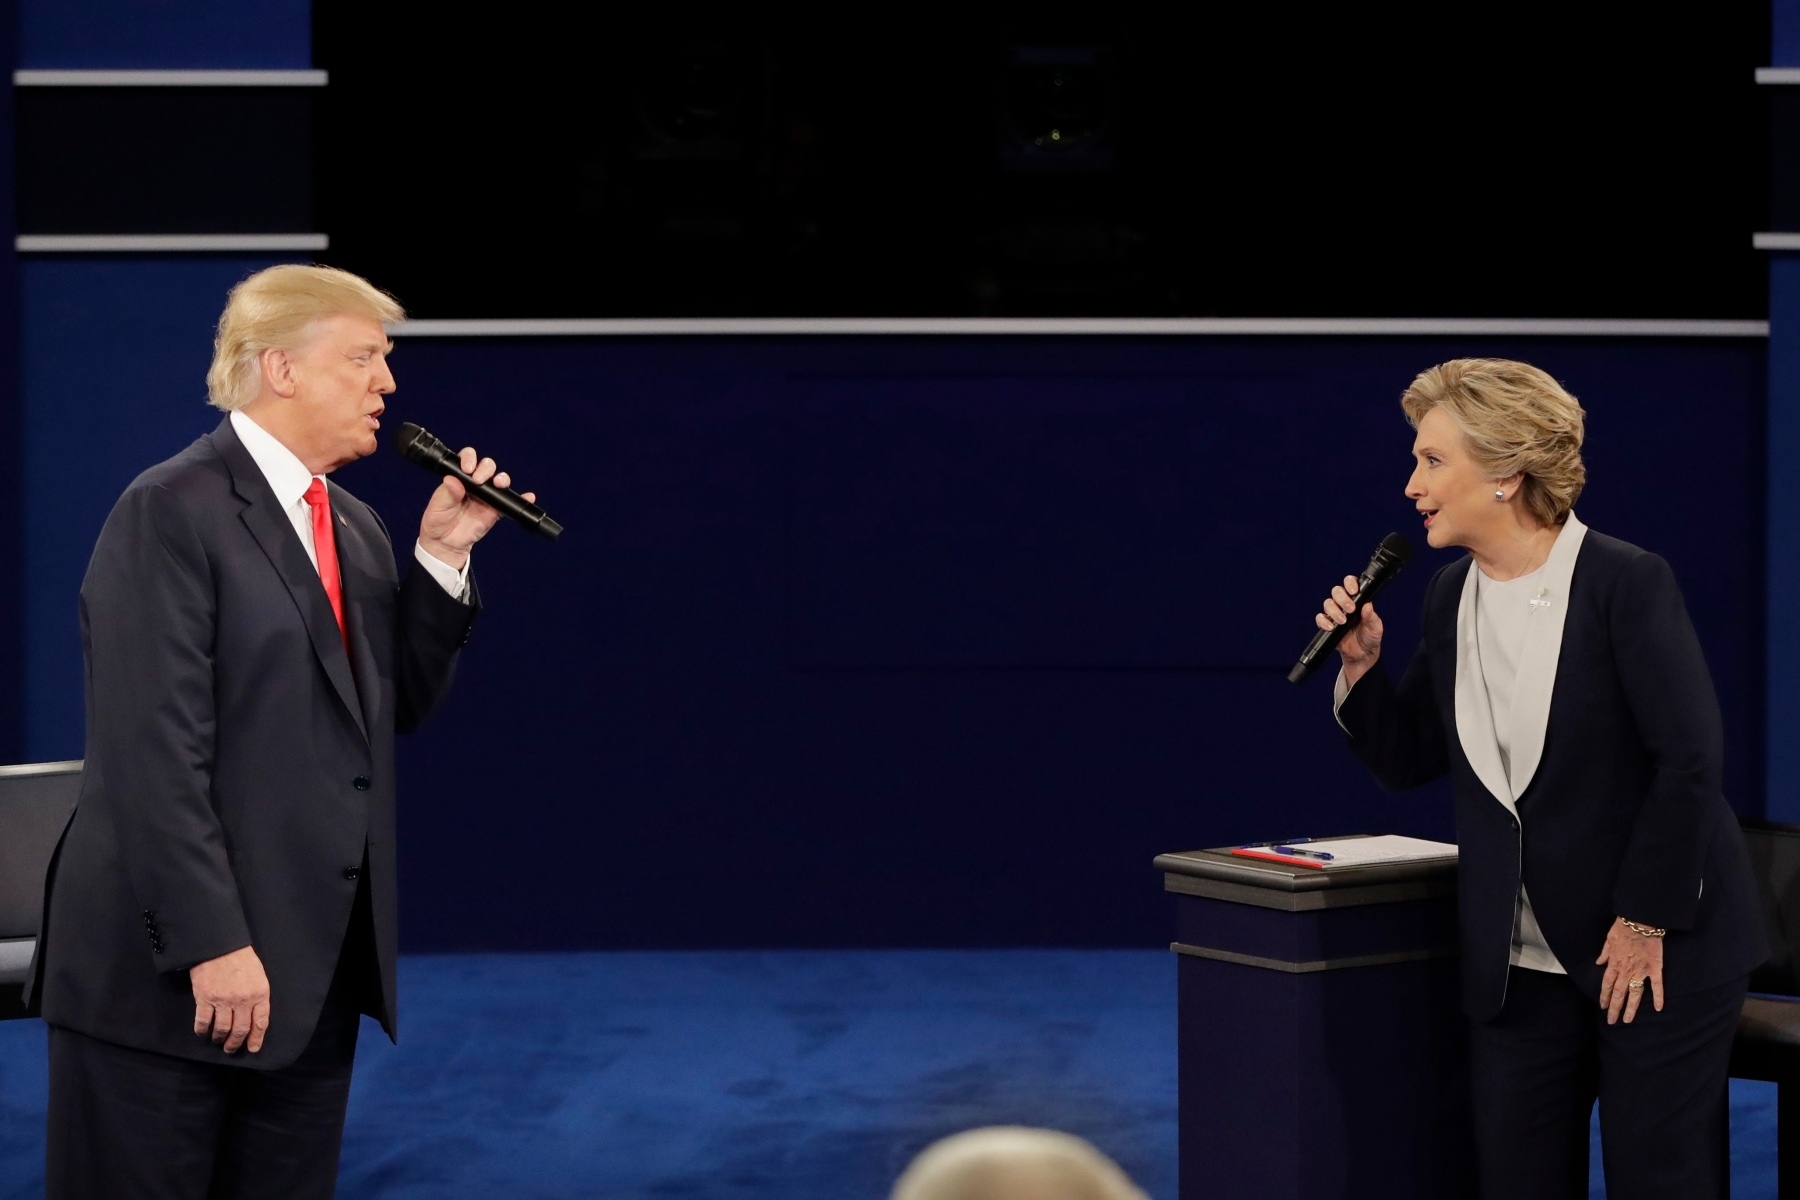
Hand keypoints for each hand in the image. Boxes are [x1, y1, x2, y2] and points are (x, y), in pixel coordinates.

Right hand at [190, 945, 270, 1053]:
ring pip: (222, 1029)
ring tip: (217, 1041)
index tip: (253, 1048)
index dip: (256, 1038)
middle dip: (235, 1044)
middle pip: (240, 1030)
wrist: (219, 945)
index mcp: (259, 993)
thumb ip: (257, 996)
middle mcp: (243, 1000)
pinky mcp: (205, 999)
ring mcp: (223, 1001)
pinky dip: (202, 1031)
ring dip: (219, 1039)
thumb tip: (254, 1016)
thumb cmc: (241, 958)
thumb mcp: (258, 976)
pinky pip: (203, 1022)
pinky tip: (203, 1033)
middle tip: (230, 1049)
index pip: (260, 1022)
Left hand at [418, 446, 536, 569]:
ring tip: (499, 483)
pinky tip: (528, 496)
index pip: (468, 459)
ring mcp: (487, 496)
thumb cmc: (438, 520)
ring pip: (499, 480)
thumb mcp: (438, 505)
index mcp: (459, 477)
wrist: (445, 543)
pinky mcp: (495, 510)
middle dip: (486, 468)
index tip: (467, 468)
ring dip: (502, 478)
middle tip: (478, 480)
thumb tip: (452, 480)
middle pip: (487, 466)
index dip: (469, 459)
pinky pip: (509, 502)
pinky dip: (521, 498)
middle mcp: (474, 483)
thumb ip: (447, 493)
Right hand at [1316, 575, 1383, 686]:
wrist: (1362, 655)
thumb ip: (1371, 616)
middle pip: (1337, 591)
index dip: (1350, 583)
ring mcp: (1335, 614)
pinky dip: (1323, 621)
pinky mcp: (1328, 625)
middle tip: (1350, 609)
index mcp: (1358, 600)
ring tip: (1342, 621)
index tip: (1354, 591)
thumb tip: (1367, 605)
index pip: (1351, 584)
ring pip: (1328, 603)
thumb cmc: (1371, 638)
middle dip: (1342, 598)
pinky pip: (1320, 618)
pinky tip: (1331, 627)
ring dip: (1334, 610)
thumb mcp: (1375, 627)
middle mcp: (1345, 604)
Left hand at [1596, 916, 1664, 1023]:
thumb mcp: (1608, 939)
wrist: (1641, 921)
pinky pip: (1657, 986)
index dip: (1604, 997)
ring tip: (1628, 1020)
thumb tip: (1599, 963)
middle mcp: (1626, 971)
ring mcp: (1641, 971)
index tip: (1602, 1007)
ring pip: (1635, 993)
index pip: (1607, 985)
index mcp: (1614, 964)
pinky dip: (1658, 997)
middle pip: (1619, 993)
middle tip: (1612, 1021)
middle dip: (1614, 1008)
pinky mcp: (1655, 968)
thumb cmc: (1623, 928)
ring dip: (1631, 1008)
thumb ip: (1604, 953)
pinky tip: (1658, 1009)